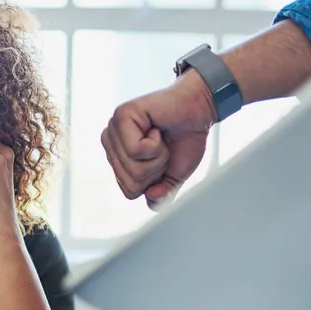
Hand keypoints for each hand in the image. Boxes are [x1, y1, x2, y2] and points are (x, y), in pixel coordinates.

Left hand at [101, 71, 216, 209]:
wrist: (199, 111)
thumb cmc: (184, 139)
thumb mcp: (173, 176)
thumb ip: (161, 194)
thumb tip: (152, 199)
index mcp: (118, 159)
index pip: (129, 191)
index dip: (153, 182)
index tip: (162, 160)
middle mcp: (111, 144)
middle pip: (130, 182)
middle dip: (156, 169)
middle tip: (163, 147)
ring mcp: (113, 129)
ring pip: (133, 168)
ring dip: (157, 156)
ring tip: (159, 137)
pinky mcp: (121, 116)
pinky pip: (135, 150)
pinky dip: (155, 144)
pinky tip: (156, 128)